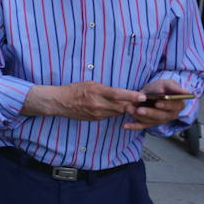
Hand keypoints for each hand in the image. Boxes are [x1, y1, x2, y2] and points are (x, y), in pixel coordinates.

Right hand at [23, 81, 143, 120]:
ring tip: (132, 104)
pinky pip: (110, 116)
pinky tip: (114, 107)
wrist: (60, 102)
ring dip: (124, 108)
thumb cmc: (74, 89)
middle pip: (122, 106)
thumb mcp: (90, 84)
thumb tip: (121, 94)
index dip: (132, 96)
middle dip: (133, 104)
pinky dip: (114, 112)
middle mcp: (98, 104)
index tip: (143, 97)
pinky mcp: (96, 119)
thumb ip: (106, 89)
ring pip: (118, 112)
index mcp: (96, 92)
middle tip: (143, 101)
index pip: (118, 94)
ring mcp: (97, 113)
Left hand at [124, 79, 190, 130]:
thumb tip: (186, 92)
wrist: (148, 92)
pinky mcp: (149, 123)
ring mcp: (159, 120)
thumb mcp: (166, 84)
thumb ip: (174, 87)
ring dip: (140, 117)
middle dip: (150, 113)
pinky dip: (133, 126)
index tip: (158, 103)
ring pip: (151, 121)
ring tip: (129, 110)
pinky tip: (125, 126)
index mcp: (177, 105)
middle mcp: (170, 115)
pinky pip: (142, 126)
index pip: (174, 107)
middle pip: (162, 116)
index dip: (166, 106)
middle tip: (140, 110)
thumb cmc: (160, 88)